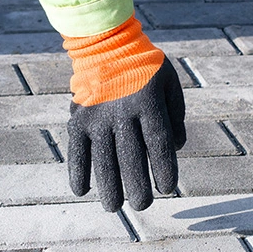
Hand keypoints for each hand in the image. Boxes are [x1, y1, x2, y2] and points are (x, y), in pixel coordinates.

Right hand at [68, 57, 185, 211]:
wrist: (106, 44)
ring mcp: (97, 116)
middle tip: (142, 205)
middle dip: (137, 186)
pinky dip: (77, 171)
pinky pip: (77, 150)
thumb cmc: (145, 69)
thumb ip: (175, 115)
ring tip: (114, 206)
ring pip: (103, 159)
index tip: (167, 189)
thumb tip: (174, 147)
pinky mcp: (79, 119)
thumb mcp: (169, 83)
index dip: (164, 169)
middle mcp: (122, 111)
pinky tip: (81, 191)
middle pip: (131, 157)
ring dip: (108, 187)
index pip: (159, 143)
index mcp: (148, 102)